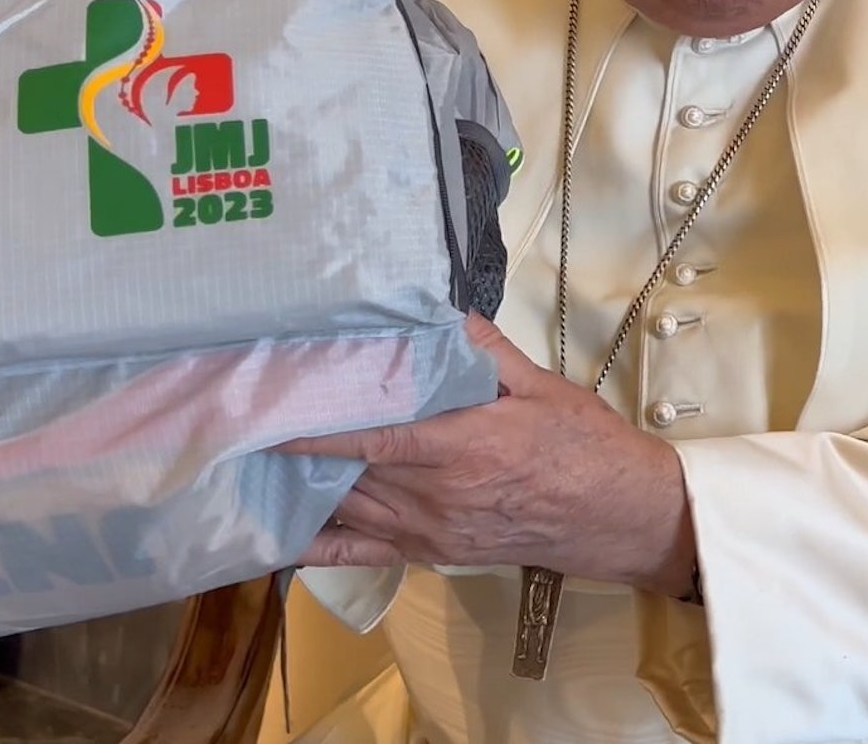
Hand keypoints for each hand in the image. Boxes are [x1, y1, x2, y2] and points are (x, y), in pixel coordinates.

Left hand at [277, 314, 696, 596]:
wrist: (619, 517)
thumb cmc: (584, 447)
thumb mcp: (542, 386)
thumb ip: (485, 350)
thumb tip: (437, 313)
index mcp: (462, 446)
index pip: (372, 437)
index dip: (314, 428)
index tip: (270, 407)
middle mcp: (436, 495)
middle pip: (347, 470)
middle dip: (295, 446)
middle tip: (248, 415)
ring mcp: (429, 530)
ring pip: (346, 507)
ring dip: (297, 484)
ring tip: (249, 456)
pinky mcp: (430, 554)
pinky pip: (360, 554)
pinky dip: (313, 547)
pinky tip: (274, 531)